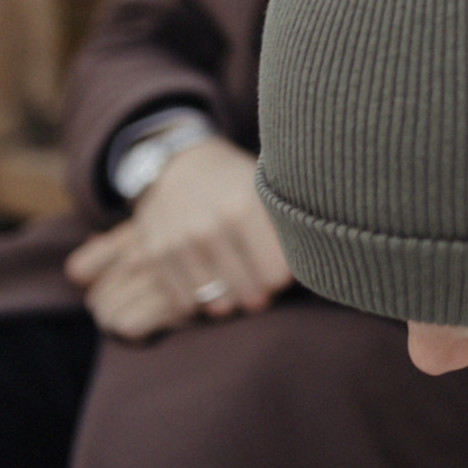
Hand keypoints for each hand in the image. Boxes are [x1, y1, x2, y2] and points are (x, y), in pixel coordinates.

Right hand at [65, 137, 291, 340]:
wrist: (180, 162)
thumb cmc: (234, 180)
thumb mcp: (266, 188)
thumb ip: (286, 225)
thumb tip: (312, 266)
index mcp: (242, 208)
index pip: (276, 276)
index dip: (283, 276)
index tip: (282, 268)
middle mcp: (208, 228)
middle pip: (250, 294)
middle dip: (261, 292)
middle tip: (262, 281)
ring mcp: (177, 244)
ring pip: (218, 304)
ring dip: (232, 299)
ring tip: (238, 281)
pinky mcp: (155, 255)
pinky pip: (185, 302)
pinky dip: (201, 299)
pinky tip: (211, 279)